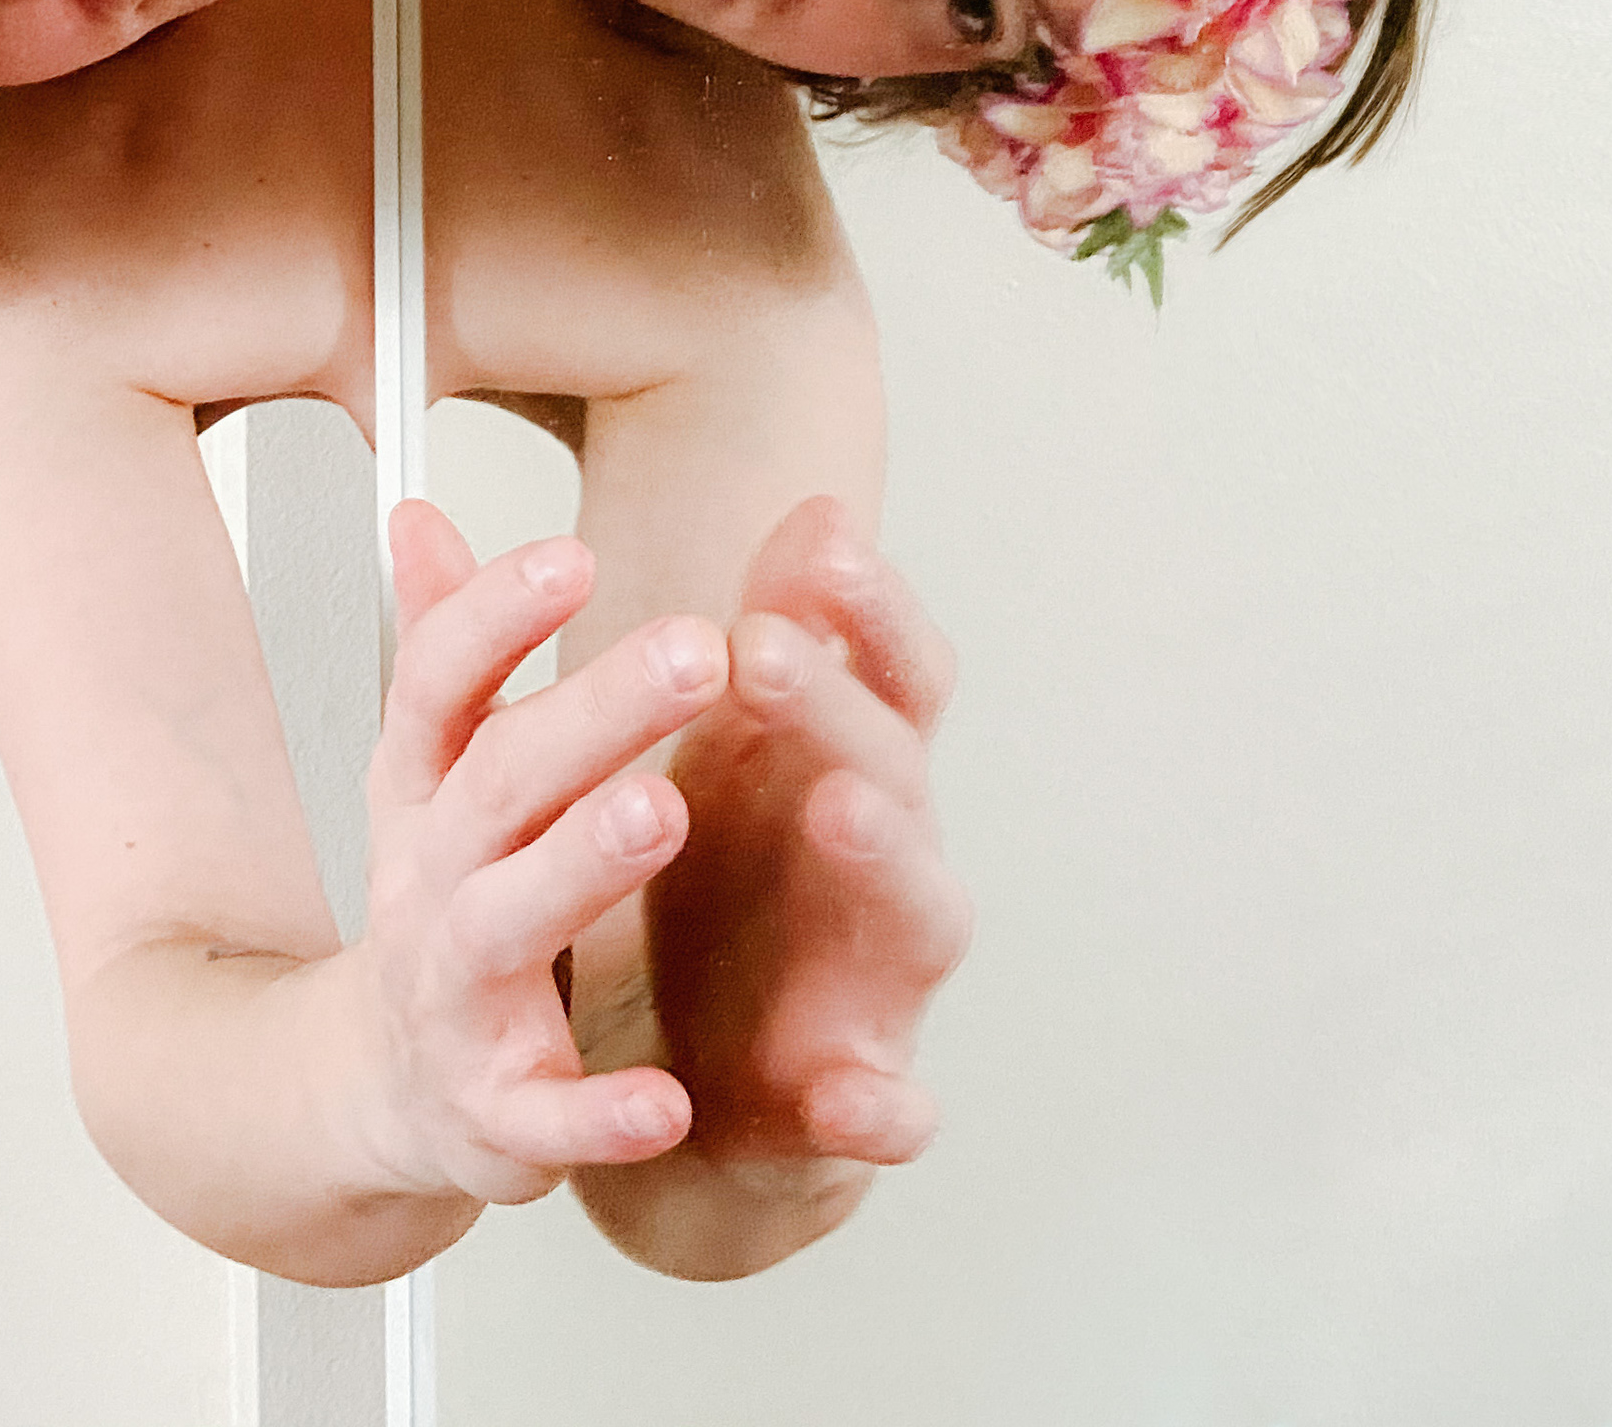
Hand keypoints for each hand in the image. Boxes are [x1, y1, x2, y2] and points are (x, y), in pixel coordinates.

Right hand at [349, 501, 731, 1205]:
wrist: (384, 1091)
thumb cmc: (441, 905)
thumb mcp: (431, 775)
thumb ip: (442, 645)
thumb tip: (418, 514)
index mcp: (422, 795)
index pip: (439, 686)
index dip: (494, 615)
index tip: (574, 552)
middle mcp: (428, 885)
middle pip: (497, 785)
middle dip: (590, 713)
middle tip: (695, 646)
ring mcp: (456, 999)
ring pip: (505, 926)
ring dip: (580, 866)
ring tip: (664, 807)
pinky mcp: (498, 1117)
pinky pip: (546, 1119)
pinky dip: (600, 1115)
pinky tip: (667, 1099)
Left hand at [642, 494, 969, 1173]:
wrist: (690, 1082)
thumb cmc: (722, 883)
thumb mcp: (714, 751)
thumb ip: (749, 632)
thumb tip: (808, 500)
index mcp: (841, 768)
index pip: (891, 670)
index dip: (868, 603)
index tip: (817, 533)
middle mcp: (884, 862)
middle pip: (893, 766)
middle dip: (838, 704)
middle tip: (763, 646)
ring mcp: (882, 981)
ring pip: (920, 913)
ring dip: (885, 857)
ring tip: (837, 808)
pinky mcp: (854, 1100)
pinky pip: (890, 1110)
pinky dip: (884, 1109)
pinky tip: (861, 1101)